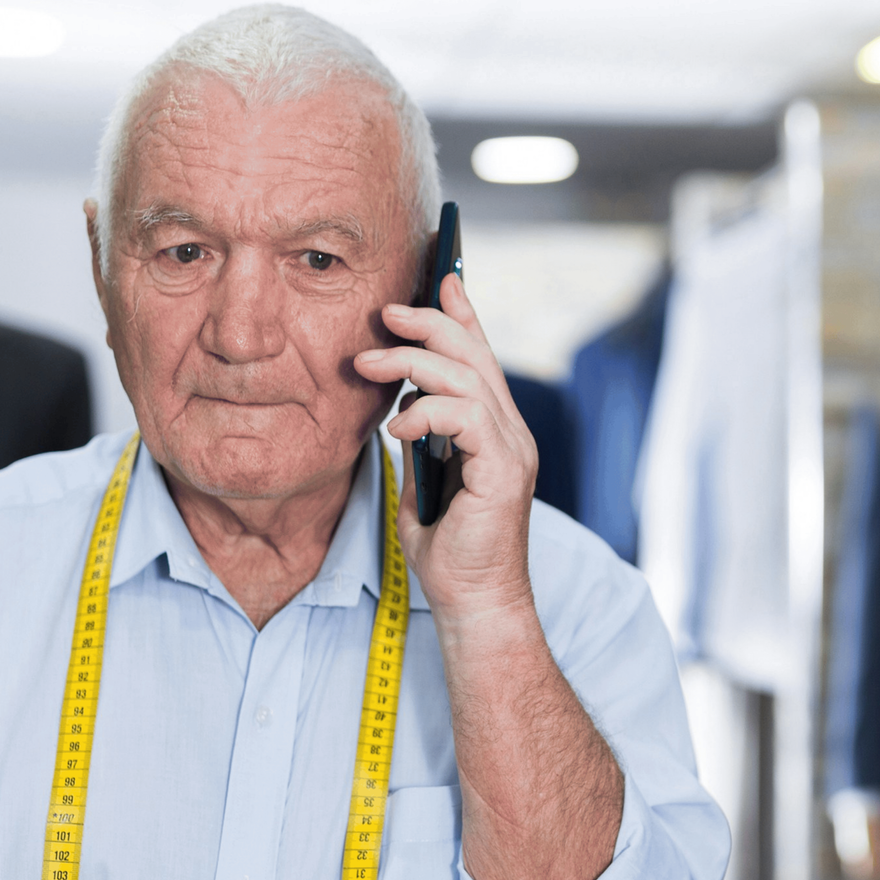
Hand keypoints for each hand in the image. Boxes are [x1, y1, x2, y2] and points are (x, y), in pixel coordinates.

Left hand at [353, 272, 537, 627]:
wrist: (472, 603)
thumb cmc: (447, 550)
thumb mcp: (423, 480)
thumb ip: (421, 440)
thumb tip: (400, 405)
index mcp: (494, 430)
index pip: (480, 356)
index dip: (462, 312)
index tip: (437, 276)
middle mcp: (511, 432)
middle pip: (475, 354)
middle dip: (429, 321)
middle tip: (382, 313)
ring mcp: (513, 450)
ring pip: (466, 377)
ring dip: (411, 362)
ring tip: (367, 363)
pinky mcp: (504, 472)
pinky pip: (466, 418)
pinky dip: (426, 411)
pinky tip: (397, 425)